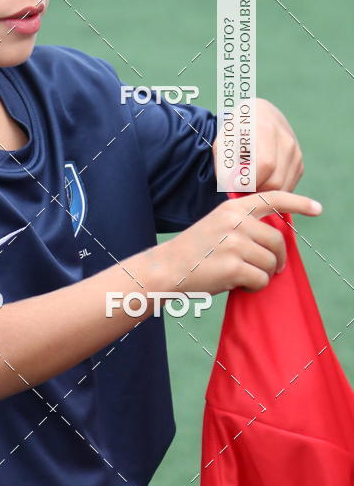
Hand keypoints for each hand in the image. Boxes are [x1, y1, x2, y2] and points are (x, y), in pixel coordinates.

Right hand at [153, 190, 321, 294]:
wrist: (167, 268)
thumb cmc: (196, 250)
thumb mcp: (218, 224)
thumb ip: (244, 224)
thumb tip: (279, 237)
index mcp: (232, 208)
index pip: (272, 198)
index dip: (298, 202)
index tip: (317, 208)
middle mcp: (235, 221)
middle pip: (278, 240)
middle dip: (278, 258)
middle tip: (269, 268)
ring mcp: (234, 244)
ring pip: (271, 263)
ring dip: (263, 274)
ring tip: (243, 275)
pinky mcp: (233, 267)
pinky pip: (261, 280)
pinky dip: (254, 287)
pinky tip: (237, 284)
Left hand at [212, 98, 303, 191]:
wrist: (260, 115)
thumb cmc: (236, 131)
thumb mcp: (223, 141)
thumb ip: (224, 164)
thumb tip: (232, 188)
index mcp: (265, 129)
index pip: (265, 164)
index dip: (250, 181)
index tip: (235, 184)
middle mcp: (286, 140)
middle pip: (275, 181)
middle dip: (256, 191)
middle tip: (241, 188)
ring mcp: (295, 152)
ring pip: (283, 188)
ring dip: (264, 193)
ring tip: (248, 185)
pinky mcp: (299, 163)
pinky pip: (288, 187)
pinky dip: (273, 191)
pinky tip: (259, 181)